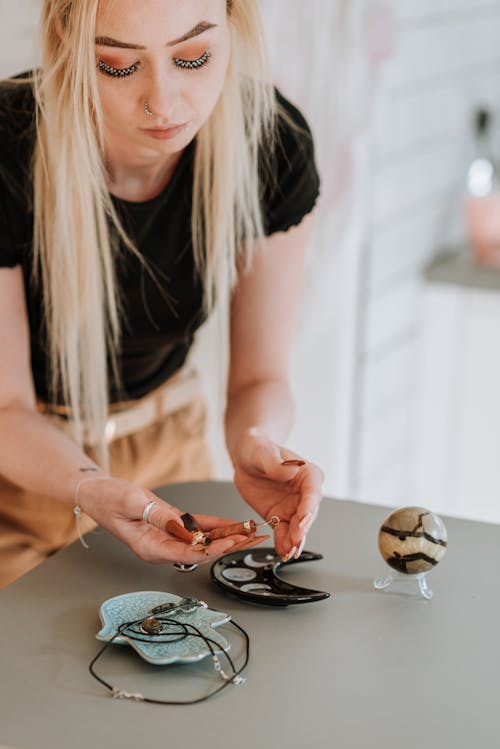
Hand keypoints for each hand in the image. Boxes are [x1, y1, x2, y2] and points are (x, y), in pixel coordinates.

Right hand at [77, 477, 267, 565]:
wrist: (98, 492)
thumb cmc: (109, 499)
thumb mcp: (132, 503)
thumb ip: (157, 516)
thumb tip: (181, 525)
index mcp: (152, 549)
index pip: (190, 553)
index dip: (214, 549)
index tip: (233, 542)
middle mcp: (163, 547)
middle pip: (202, 550)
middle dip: (229, 545)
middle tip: (253, 538)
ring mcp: (167, 537)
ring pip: (203, 540)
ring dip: (226, 536)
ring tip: (250, 532)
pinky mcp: (171, 525)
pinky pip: (197, 527)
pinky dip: (215, 525)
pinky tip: (232, 524)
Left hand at [231, 429, 323, 559]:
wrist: (245, 458)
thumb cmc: (258, 449)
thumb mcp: (263, 452)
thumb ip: (276, 464)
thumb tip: (289, 471)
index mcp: (307, 473)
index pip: (312, 492)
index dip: (309, 506)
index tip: (303, 518)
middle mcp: (304, 492)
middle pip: (308, 513)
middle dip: (302, 529)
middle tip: (296, 541)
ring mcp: (293, 506)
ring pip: (297, 527)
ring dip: (294, 541)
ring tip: (289, 552)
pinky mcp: (280, 516)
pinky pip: (283, 532)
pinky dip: (283, 543)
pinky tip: (282, 552)